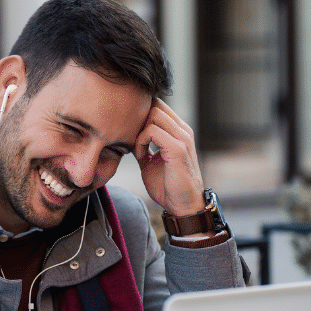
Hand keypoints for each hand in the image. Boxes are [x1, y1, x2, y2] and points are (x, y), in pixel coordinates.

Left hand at [133, 99, 205, 215]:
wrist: (183, 206)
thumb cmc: (167, 185)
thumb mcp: (150, 161)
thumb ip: (142, 145)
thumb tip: (127, 136)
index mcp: (178, 131)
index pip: (158, 106)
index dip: (141, 116)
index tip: (131, 135)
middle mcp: (182, 130)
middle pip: (155, 105)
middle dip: (138, 121)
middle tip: (132, 141)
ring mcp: (182, 138)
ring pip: (154, 114)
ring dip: (139, 130)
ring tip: (137, 149)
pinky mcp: (178, 149)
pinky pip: (152, 131)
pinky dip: (141, 141)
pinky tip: (140, 155)